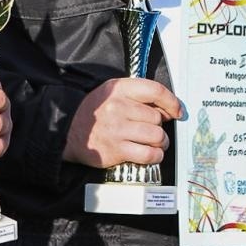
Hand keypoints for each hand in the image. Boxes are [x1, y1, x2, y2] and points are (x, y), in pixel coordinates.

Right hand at [64, 78, 180, 169]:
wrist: (68, 132)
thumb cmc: (95, 113)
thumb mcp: (113, 94)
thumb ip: (139, 97)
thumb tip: (169, 110)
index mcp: (120, 89)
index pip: (155, 90)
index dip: (172, 101)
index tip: (177, 111)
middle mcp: (119, 107)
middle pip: (157, 118)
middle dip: (160, 126)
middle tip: (152, 130)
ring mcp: (118, 129)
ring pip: (157, 136)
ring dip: (161, 143)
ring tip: (154, 143)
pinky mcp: (117, 150)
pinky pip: (149, 154)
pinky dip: (155, 156)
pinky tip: (151, 154)